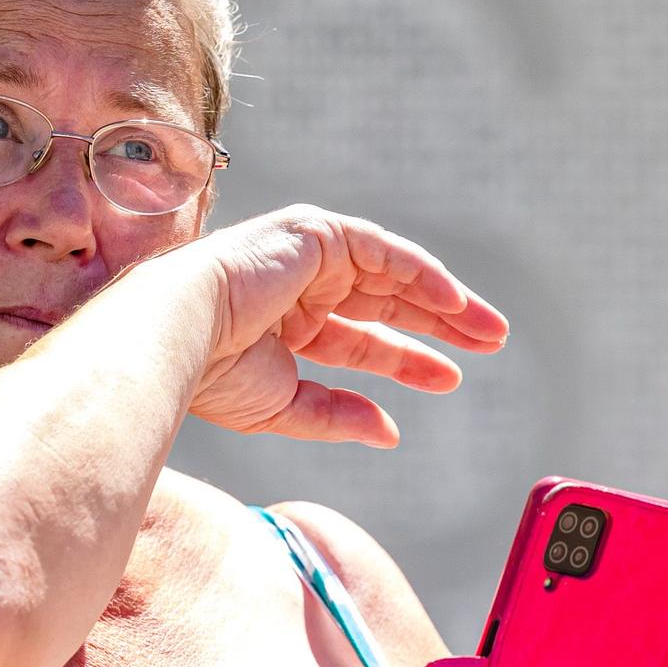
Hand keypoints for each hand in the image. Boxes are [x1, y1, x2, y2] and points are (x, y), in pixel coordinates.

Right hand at [163, 204, 509, 445]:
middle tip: (488, 345)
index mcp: (288, 323)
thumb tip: (390, 432)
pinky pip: (385, 252)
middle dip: (439, 325)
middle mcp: (301, 285)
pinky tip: (456, 303)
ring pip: (394, 275)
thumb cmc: (212, 373)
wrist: (179, 334)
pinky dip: (422, 274)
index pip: (362, 338)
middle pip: (387, 303)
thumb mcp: (285, 405)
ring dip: (444, 300)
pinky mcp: (317, 233)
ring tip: (488, 329)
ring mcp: (309, 255)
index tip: (449, 380)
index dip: (408, 359)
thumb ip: (337, 414)